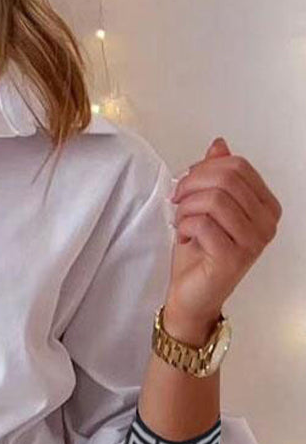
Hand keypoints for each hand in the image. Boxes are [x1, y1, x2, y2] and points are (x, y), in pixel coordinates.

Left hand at [166, 137, 281, 341]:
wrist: (191, 298)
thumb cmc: (199, 255)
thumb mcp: (205, 208)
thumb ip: (216, 177)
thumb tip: (219, 145)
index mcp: (266, 207)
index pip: (238, 166)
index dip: (204, 169)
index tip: (185, 185)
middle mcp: (266, 224)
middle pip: (227, 179)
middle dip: (192, 185)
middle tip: (177, 200)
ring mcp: (253, 242)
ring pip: (214, 200)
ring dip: (187, 208)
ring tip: (181, 222)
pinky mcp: (234, 258)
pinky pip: (203, 224)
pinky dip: (185, 227)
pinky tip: (183, 238)